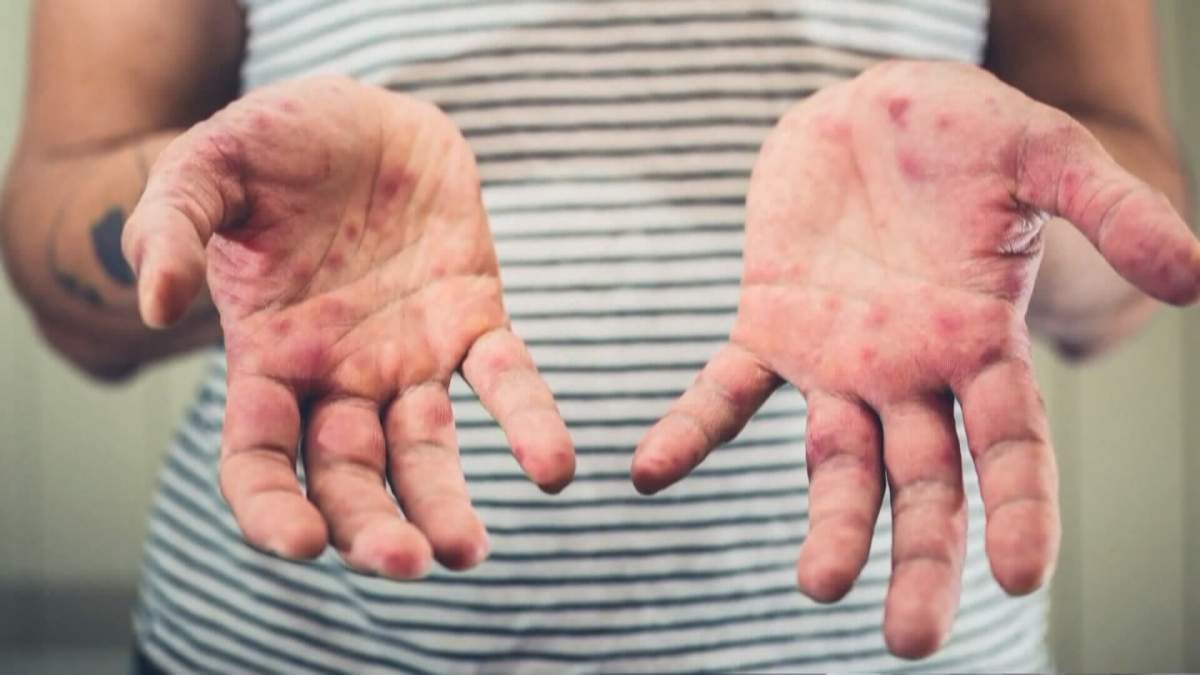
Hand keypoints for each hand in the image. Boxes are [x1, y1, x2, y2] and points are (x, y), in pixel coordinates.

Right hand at [122, 76, 574, 576]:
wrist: (360, 112)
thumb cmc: (273, 145)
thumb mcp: (207, 168)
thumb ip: (172, 228)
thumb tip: (156, 303)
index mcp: (267, 357)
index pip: (258, 458)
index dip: (270, 508)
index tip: (299, 544)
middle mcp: (338, 375)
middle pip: (349, 475)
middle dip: (371, 527)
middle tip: (407, 564)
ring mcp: (408, 354)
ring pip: (425, 449)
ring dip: (445, 503)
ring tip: (467, 553)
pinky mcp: (471, 318)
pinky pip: (506, 379)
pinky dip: (529, 421)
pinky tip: (552, 468)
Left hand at [632, 61, 1199, 656]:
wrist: (867, 102)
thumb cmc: (962, 130)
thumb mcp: (1043, 154)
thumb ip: (1110, 210)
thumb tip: (1195, 279)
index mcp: (981, 344)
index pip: (1010, 447)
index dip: (1019, 510)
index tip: (1016, 577)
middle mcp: (910, 372)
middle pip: (922, 483)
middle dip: (922, 557)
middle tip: (911, 639)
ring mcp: (837, 358)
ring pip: (834, 462)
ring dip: (828, 525)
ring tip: (818, 586)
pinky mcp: (768, 324)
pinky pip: (725, 392)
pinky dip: (690, 432)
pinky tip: (651, 473)